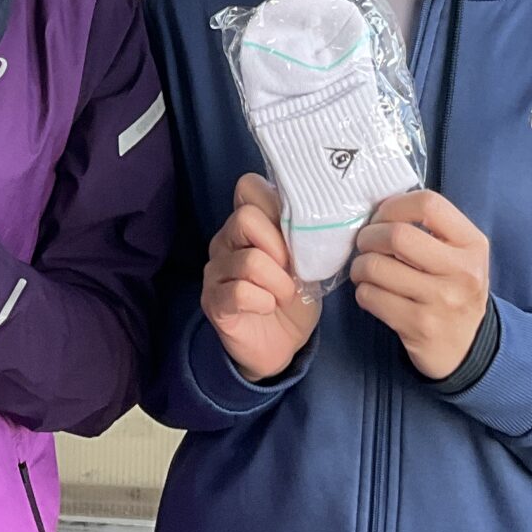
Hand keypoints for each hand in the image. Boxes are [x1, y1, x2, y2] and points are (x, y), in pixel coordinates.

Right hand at [202, 174, 322, 382]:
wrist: (281, 345)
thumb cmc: (294, 298)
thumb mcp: (307, 263)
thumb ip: (304, 238)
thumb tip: (318, 219)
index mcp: (248, 225)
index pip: (248, 186)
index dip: (274, 203)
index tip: (295, 230)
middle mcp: (225, 241)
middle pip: (246, 218)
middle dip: (279, 246)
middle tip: (292, 269)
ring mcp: (215, 270)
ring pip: (249, 260)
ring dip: (279, 282)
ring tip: (285, 294)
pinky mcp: (213, 301)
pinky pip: (239, 292)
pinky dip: (263, 301)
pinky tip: (267, 307)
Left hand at [351, 190, 490, 381]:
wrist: (468, 349)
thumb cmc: (454, 290)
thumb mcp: (459, 255)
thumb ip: (430, 229)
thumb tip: (379, 207)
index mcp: (473, 244)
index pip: (428, 204)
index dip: (394, 205)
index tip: (382, 217)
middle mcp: (462, 271)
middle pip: (397, 235)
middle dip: (368, 236)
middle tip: (365, 245)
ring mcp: (441, 301)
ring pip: (375, 266)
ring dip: (359, 266)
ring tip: (365, 270)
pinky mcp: (418, 326)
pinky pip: (370, 296)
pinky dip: (363, 292)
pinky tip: (373, 293)